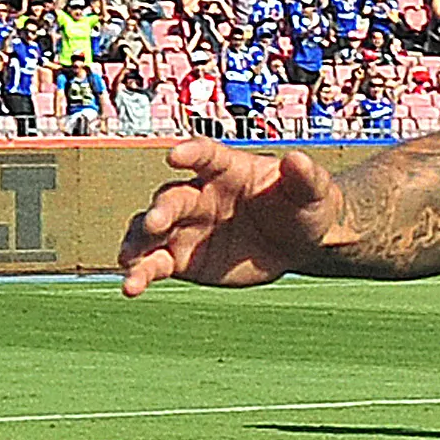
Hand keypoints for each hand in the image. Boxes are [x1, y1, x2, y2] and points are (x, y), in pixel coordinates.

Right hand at [116, 137, 340, 293]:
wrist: (297, 241)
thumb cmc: (303, 205)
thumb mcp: (312, 191)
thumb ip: (304, 177)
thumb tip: (298, 160)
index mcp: (225, 169)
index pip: (204, 155)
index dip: (189, 153)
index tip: (175, 156)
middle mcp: (198, 194)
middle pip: (172, 198)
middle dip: (161, 211)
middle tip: (156, 224)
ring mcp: (185, 226)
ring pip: (150, 231)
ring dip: (137, 244)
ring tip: (128, 262)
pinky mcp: (181, 257)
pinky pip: (155, 264)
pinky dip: (141, 273)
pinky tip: (131, 287)